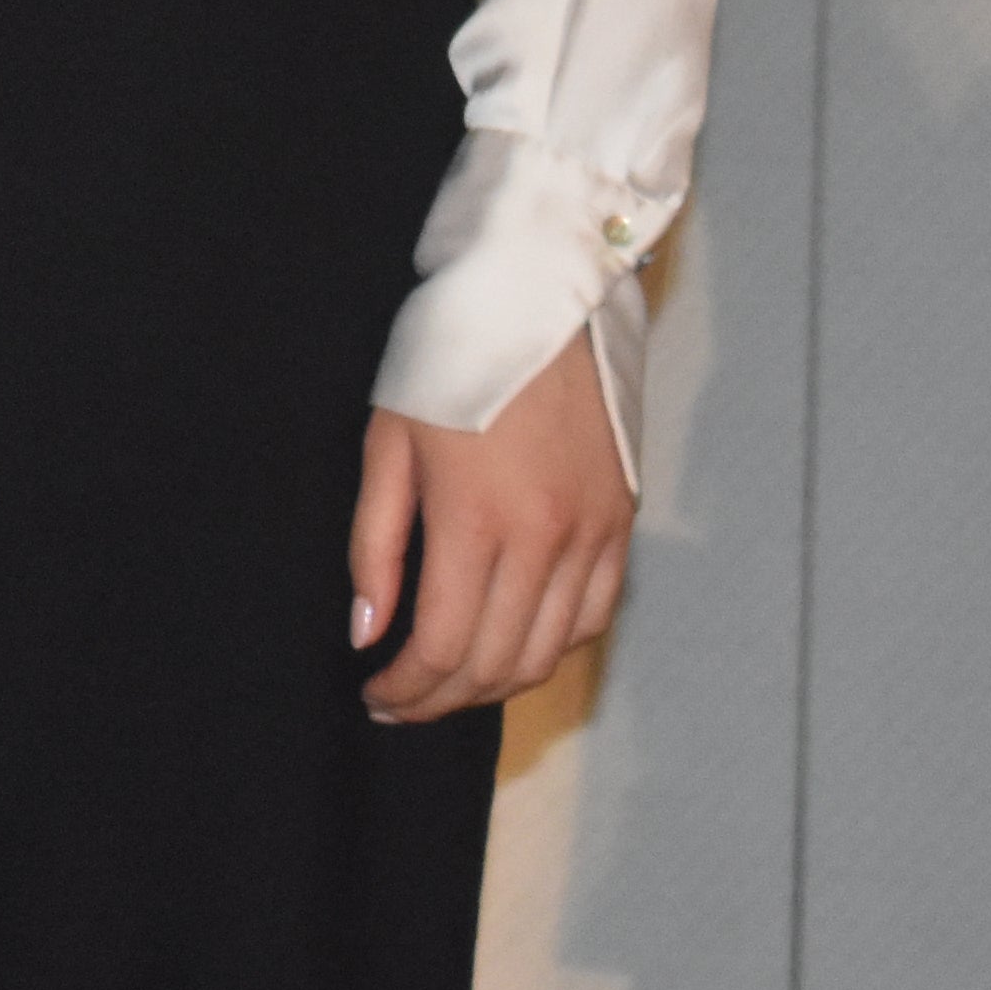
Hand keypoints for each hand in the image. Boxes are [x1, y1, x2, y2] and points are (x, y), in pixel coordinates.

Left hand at [348, 330, 631, 724]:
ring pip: (552, 651)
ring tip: (449, 682)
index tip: (375, 695)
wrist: (540, 288)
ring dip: (496, 682)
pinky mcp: (622, 519)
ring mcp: (594, 532)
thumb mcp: (388, 440)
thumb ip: (375, 545)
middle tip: (401, 701)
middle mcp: (547, 538)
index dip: (407, 687)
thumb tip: (368, 630)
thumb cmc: (449, 351)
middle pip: (498, 662)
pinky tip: (514, 642)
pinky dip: (554, 645)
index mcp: (479, 519)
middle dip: (442, 698)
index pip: (445, 646)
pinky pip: (595, 614)